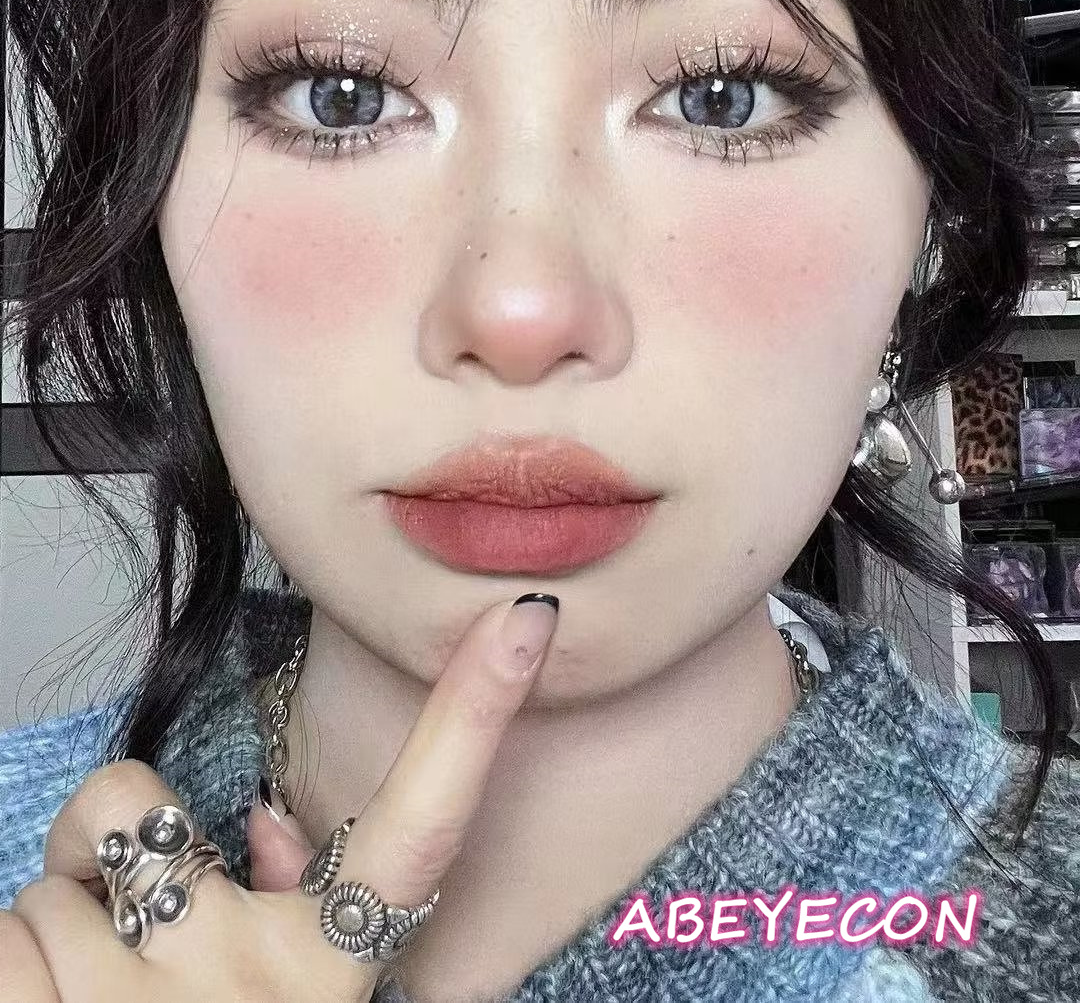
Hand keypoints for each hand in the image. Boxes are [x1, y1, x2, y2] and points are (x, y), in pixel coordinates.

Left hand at [1, 592, 558, 1001]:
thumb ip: (290, 916)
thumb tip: (249, 823)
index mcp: (324, 973)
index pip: (422, 823)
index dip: (477, 709)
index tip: (524, 618)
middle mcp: (247, 981)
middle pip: (119, 814)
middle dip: (94, 858)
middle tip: (119, 925)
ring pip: (36, 893)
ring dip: (44, 940)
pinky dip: (5, 973)